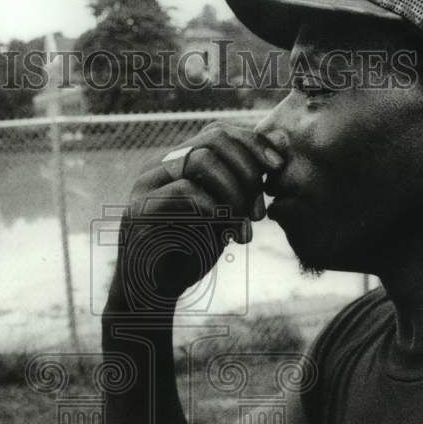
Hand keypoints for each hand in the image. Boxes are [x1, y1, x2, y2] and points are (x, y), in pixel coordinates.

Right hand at [110, 122, 283, 308]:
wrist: (153, 291)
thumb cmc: (191, 250)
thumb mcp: (228, 212)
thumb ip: (249, 179)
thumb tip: (282, 140)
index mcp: (178, 162)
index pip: (219, 132)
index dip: (253, 144)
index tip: (278, 168)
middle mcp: (160, 166)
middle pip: (213, 139)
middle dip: (248, 170)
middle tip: (260, 211)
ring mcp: (146, 184)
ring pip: (201, 159)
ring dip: (234, 191)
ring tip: (244, 224)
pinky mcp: (140, 208)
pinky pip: (185, 191)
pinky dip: (216, 208)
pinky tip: (227, 233)